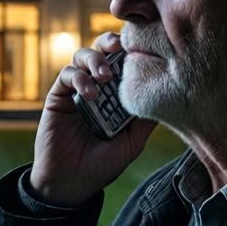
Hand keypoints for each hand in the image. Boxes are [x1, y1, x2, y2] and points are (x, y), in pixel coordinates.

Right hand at [29, 32, 157, 206]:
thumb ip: (145, 120)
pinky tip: (90, 94)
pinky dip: (79, 78)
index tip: (141, 45)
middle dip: (110, 42)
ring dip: (95, 59)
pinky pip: (66, 75)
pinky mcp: (58, 96)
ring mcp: (76, 90)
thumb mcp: (132, 142)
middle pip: (102, 50)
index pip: (123, 61)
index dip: (130, 49)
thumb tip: (168, 96)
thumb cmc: (103, 164)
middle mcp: (96, 86)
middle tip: (120, 46)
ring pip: (82, 56)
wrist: (72, 183)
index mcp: (115, 94)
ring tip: (104, 75)